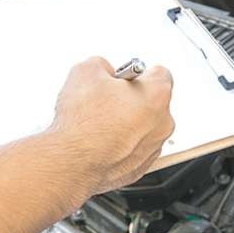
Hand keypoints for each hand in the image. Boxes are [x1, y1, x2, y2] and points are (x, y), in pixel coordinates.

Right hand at [51, 56, 174, 197]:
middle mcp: (162, 123)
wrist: (71, 163)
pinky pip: (133, 149)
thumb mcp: (86, 71)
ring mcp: (153, 147)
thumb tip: (103, 71)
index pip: (159, 73)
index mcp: (157, 94)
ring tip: (99, 124)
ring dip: (126, 123)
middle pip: (152, 102)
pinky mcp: (140, 167)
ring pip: (143, 128)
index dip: (136, 73)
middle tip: (106, 101)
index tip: (122, 78)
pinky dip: (121, 145)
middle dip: (131, 99)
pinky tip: (100, 142)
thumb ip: (102, 65)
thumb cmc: (83, 123)